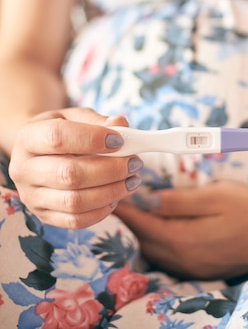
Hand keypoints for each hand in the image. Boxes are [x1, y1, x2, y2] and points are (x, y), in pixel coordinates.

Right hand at [9, 108, 142, 228]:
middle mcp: (24, 169)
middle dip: (109, 169)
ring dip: (111, 191)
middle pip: (68, 174)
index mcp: (28, 137)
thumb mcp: (75, 117)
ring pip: (74, 201)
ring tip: (132, 180)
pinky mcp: (43, 216)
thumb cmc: (62, 131)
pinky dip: (101, 211)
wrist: (38, 153)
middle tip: (134, 162)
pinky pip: (75, 220)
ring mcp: (31, 197)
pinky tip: (116, 196)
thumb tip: (121, 124)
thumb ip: (98, 120)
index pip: (57, 138)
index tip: (120, 140)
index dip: (92, 139)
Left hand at [115, 180, 247, 279]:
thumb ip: (180, 200)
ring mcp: (192, 267)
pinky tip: (156, 228)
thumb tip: (148, 199)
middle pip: (145, 240)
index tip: (112, 196)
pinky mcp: (200, 269)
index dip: (126, 210)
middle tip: (116, 200)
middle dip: (129, 221)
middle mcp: (184, 259)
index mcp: (186, 239)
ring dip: (141, 232)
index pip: (144, 224)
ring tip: (131, 212)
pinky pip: (167, 257)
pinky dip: (155, 242)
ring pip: (154, 251)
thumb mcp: (217, 195)